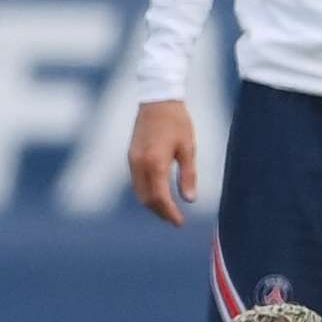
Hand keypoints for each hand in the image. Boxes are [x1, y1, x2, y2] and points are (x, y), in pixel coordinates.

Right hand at [127, 100, 197, 225]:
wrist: (157, 99)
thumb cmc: (177, 122)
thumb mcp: (188, 148)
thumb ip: (188, 175)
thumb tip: (190, 200)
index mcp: (155, 162)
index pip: (159, 198)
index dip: (169, 213)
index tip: (180, 223)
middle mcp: (139, 164)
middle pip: (146, 199)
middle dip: (160, 212)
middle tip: (175, 220)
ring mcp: (132, 160)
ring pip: (139, 192)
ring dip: (152, 204)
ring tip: (168, 210)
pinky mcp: (131, 156)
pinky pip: (136, 182)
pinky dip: (147, 192)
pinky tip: (159, 194)